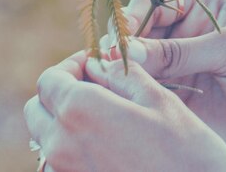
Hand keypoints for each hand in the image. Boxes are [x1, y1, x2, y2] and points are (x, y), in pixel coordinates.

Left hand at [24, 50, 225, 171]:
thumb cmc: (187, 153)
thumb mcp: (159, 100)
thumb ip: (122, 75)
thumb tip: (100, 63)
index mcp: (80, 111)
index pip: (50, 79)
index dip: (70, 65)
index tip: (94, 64)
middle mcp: (62, 145)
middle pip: (38, 108)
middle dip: (61, 91)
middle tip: (97, 86)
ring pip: (45, 138)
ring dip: (64, 120)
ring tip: (105, 114)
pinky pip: (59, 163)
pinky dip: (73, 146)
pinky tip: (109, 142)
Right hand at [106, 0, 225, 171]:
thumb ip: (180, 50)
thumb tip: (129, 51)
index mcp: (204, 4)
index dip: (141, 10)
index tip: (129, 31)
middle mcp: (185, 27)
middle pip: (141, 22)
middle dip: (126, 35)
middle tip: (114, 54)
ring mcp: (174, 59)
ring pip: (135, 52)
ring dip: (120, 59)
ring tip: (109, 70)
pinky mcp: (168, 89)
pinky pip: (138, 81)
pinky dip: (124, 82)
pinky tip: (115, 86)